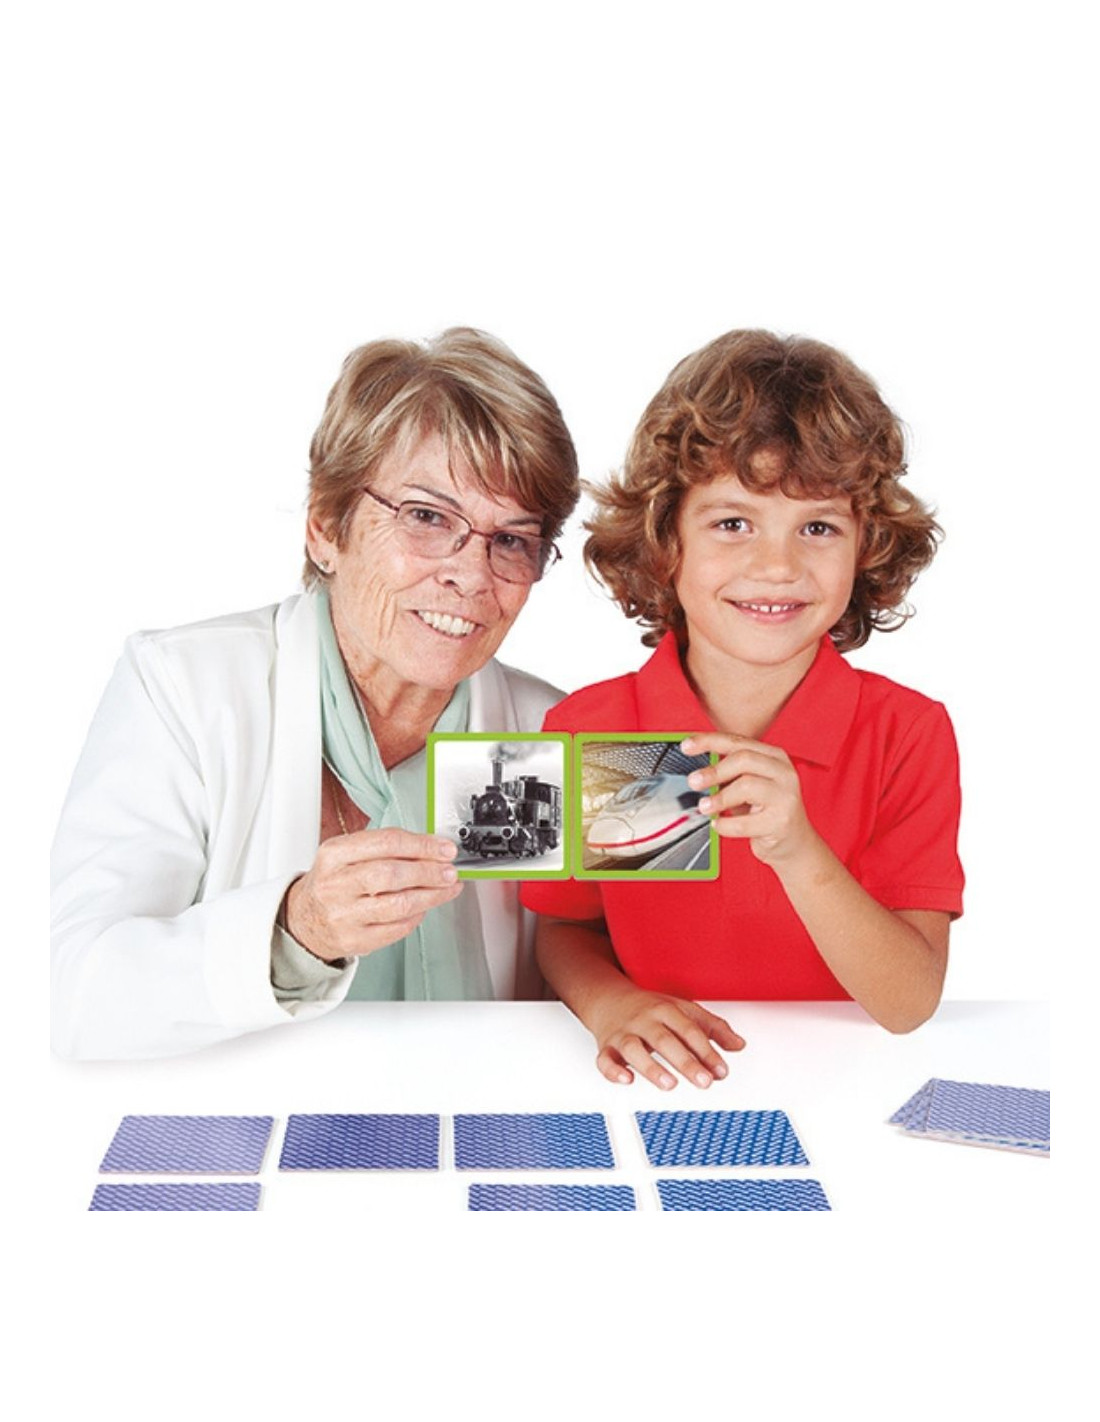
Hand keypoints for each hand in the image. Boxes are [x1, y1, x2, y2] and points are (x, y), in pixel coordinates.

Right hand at [283, 828, 461, 961]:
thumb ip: (383, 848)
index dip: (422, 845)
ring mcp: (343, 915)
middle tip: (450, 871)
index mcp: (334, 854)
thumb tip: (432, 848)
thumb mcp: (346, 855)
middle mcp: (335, 884)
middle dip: (429, 871)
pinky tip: (425, 907)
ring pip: (398, 904)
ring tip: (447, 888)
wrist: (304, 920)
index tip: (445, 849)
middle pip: (392, 874)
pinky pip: (396, 929)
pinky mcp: (354, 940)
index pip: (386, 843)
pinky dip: (417, 917)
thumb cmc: (334, 882)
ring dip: (431, 895)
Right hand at [587, 984, 744, 1088]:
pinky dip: (613, 1071)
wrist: (608, 998)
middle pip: (665, 1040)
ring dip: (652, 1067)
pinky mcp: (607, 1047)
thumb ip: (712, 1027)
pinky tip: (627, 1079)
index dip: (707, 1051)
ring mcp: (624, 1033)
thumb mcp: (683, 1010)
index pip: (689, 1030)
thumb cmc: (650, 1008)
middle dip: (686, 1062)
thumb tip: (738, 1045)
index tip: (721, 1071)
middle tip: (704, 1081)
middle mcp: (644, 1020)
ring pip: (634, 1049)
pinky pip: (605, 1059)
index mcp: (666, 1009)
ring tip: (670, 1084)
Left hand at [682, 733, 818, 866]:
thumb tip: (698, 770)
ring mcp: (786, 796)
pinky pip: (744, 822)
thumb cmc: (767, 811)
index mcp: (775, 757)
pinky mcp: (781, 822)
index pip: (738, 741)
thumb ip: (730, 773)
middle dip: (714, 770)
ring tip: (705, 807)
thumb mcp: (750, 785)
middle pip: (743, 759)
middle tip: (693, 782)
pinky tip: (718, 824)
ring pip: (745, 786)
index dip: (709, 741)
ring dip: (719, 798)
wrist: (795, 843)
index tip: (686, 746)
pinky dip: (725, 824)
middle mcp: (784, 772)